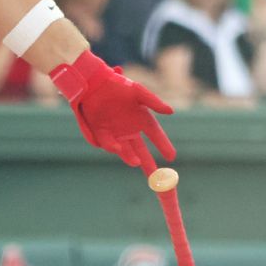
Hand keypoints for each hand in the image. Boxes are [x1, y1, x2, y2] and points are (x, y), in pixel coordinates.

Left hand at [50, 50, 174, 166]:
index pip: (156, 136)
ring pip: (127, 151)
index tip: (172, 157)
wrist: (94, 83)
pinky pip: (109, 144)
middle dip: (151, 167)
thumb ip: (153, 102)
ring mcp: (117, 134)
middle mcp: (131, 130)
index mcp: (143, 119)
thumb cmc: (118, 85)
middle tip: (161, 182)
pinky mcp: (102, 134)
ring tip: (137, 163)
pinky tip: (118, 148)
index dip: (164, 145)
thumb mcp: (138, 91)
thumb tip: (171, 111)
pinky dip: (113, 147)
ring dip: (131, 158)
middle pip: (143, 153)